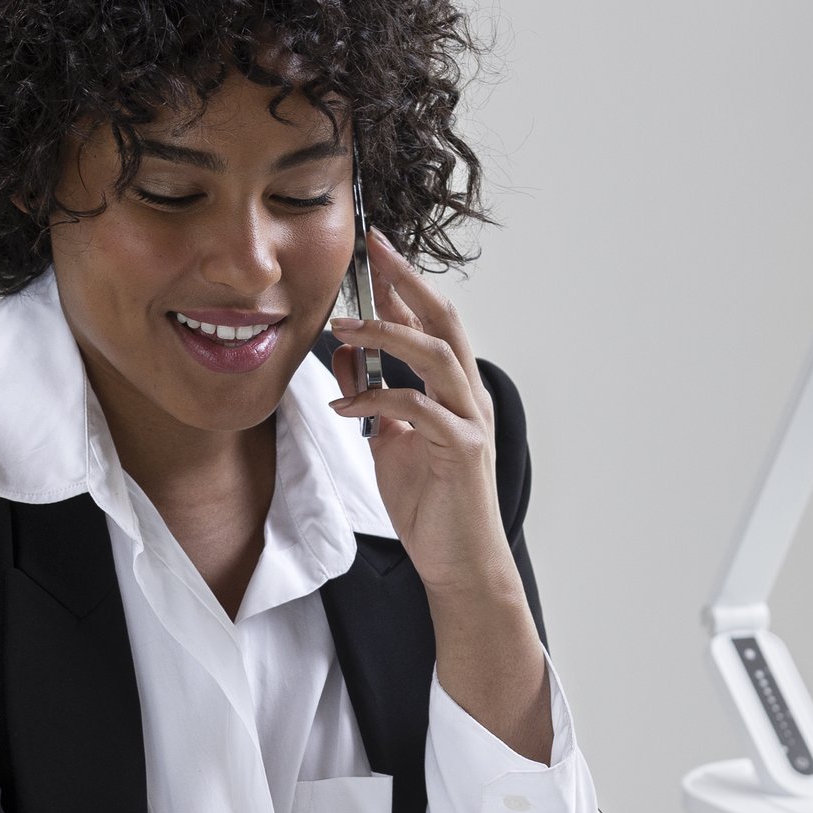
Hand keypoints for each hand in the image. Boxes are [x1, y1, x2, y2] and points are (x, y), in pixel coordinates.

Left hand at [327, 229, 519, 601]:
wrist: (460, 563)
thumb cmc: (431, 505)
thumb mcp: (389, 442)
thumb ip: (374, 396)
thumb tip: (347, 354)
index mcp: (454, 390)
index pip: (432, 322)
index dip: (403, 284)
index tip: (373, 251)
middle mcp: (468, 396)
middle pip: (443, 320)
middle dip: (406, 281)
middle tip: (373, 249)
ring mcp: (470, 420)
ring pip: (435, 354)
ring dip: (386, 333)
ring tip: (342, 324)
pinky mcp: (462, 449)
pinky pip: (417, 409)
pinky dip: (377, 398)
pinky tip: (344, 402)